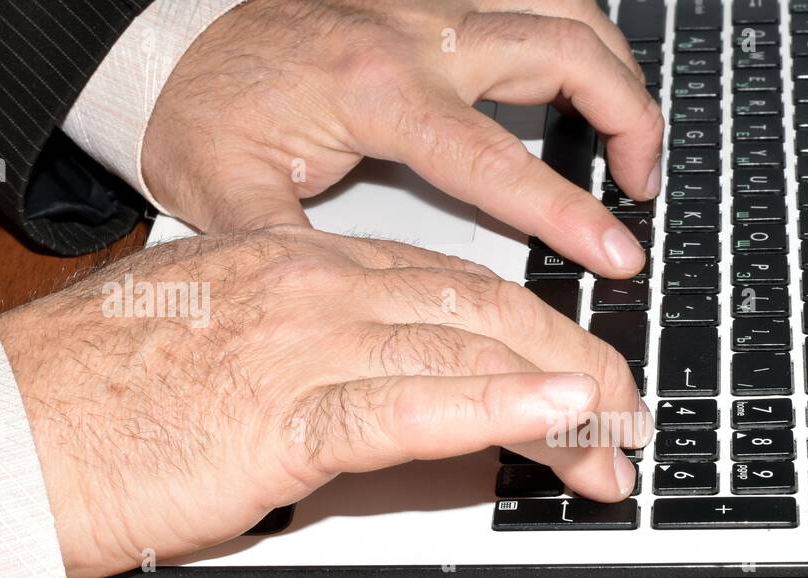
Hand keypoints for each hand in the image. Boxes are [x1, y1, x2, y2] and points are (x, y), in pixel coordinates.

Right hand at [0, 227, 650, 577]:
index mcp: (300, 261)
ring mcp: (300, 344)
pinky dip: (492, 406)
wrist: (6, 431)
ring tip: (618, 433)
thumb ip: (315, 352)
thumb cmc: (100, 396)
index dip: (535, 329)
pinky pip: (408, 405)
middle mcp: (312, 286)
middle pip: (482, 310)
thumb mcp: (227, 345)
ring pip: (465, 352)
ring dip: (560, 397)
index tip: (581, 370)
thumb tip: (389, 385)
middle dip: (573, 360)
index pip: (453, 285)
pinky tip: (556, 412)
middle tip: (625, 410)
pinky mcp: (280, 416)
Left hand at [142, 0, 662, 277]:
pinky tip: (582, 65)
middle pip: (564, 53)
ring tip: (632, 128)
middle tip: (644, 183)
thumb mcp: (228, 199)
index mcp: (378, 95)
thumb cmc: (197, 113)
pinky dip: (571, 24)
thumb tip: (357, 317)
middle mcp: (416, 36)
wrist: (163, 43)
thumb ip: (300, 256)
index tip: (619, 256)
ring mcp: (426, 4)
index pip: (499, 161)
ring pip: (560, 6)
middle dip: (628, 117)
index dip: (569, 213)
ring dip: (614, 63)